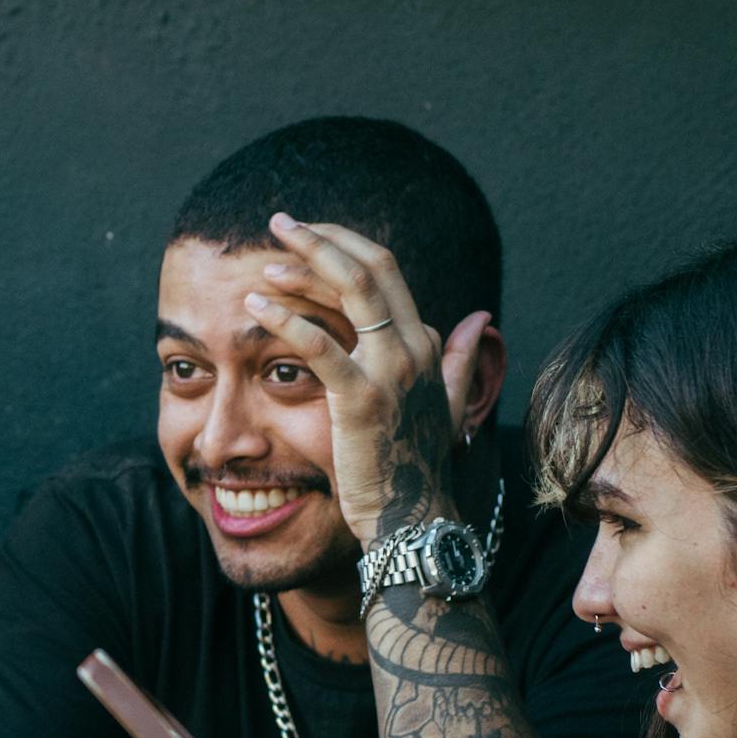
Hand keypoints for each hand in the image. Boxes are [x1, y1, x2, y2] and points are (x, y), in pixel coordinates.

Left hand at [243, 214, 491, 543]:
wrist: (412, 515)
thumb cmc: (414, 462)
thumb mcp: (444, 403)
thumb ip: (459, 359)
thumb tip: (481, 320)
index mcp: (423, 343)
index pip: (385, 270)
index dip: (344, 243)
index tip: (308, 232)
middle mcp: (411, 347)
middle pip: (369, 267)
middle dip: (321, 236)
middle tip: (279, 221)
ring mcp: (389, 370)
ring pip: (348, 292)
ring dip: (300, 268)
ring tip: (262, 264)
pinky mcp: (359, 398)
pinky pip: (319, 345)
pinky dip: (284, 319)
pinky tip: (255, 307)